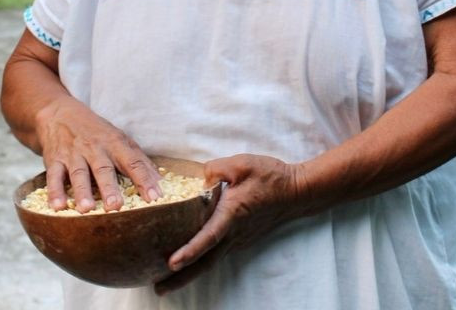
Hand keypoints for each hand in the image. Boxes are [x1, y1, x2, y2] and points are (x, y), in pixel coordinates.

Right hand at [36, 96, 160, 213]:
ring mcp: (74, 154)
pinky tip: (57, 206)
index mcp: (115, 143)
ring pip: (79, 173)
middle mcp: (95, 148)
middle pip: (103, 168)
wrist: (60, 113)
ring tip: (86, 208)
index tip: (154, 196)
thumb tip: (160, 181)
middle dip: (109, 187)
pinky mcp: (55, 160)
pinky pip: (54, 176)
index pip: (132, 161)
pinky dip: (54, 191)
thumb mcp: (119, 139)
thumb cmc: (96, 131)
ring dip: (82, 191)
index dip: (144, 178)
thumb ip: (139, 160)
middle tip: (116, 206)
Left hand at [154, 154, 303, 294]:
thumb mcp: (241, 164)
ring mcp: (238, 239)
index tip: (172, 263)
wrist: (296, 191)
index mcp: (232, 214)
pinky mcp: (241, 238)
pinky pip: (218, 253)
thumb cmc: (271, 176)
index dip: (190, 251)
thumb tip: (199, 178)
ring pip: (211, 260)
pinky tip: (189, 263)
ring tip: (166, 283)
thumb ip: (215, 169)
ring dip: (189, 273)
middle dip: (181, 277)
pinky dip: (201, 261)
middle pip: (205, 261)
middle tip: (158, 290)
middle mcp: (234, 233)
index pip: (208, 236)